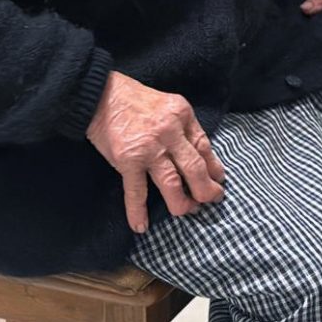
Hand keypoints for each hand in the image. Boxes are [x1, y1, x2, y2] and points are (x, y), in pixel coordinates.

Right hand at [86, 71, 226, 234]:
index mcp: (183, 116)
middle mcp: (170, 132)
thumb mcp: (169, 105)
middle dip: (205, 189)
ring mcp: (149, 148)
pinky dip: (138, 212)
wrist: (102, 96)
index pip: (204, 146)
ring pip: (171, 183)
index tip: (219, 180)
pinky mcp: (128, 161)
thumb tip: (199, 154)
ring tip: (187, 212)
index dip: (213, 166)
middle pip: (194, 167)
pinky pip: (136, 192)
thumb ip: (184, 127)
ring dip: (181, 202)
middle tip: (211, 200)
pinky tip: (141, 226)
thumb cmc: (136, 100)